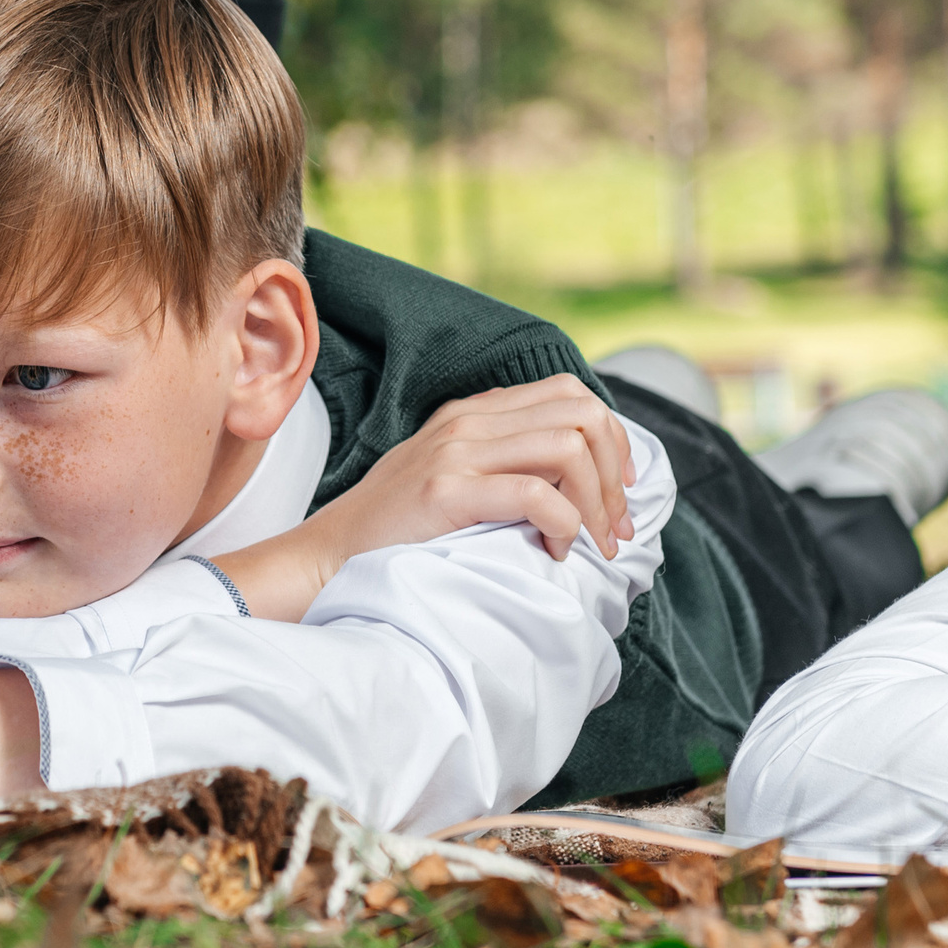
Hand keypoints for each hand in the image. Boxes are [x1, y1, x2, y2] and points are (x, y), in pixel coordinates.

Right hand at [215, 374, 636, 620]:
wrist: (330, 553)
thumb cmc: (397, 528)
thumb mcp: (454, 475)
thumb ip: (504, 460)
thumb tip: (580, 479)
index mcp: (473, 412)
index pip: (571, 394)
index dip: (612, 440)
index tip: (617, 493)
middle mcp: (467, 421)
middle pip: (583, 413)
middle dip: (614, 474)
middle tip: (615, 527)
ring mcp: (455, 452)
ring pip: (569, 447)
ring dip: (597, 503)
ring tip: (592, 543)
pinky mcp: (446, 490)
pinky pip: (536, 494)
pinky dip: (565, 524)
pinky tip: (555, 549)